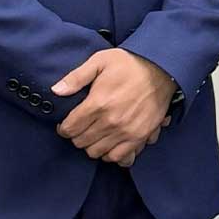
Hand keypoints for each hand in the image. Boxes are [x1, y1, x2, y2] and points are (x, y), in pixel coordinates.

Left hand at [53, 48, 177, 166]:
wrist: (162, 69)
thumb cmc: (129, 63)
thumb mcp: (100, 61)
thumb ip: (76, 77)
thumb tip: (56, 91)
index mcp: (98, 103)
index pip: (70, 128)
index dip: (63, 128)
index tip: (65, 124)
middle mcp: (111, 121)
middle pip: (81, 142)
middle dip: (76, 136)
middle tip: (80, 128)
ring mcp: (126, 132)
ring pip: (96, 152)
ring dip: (91, 145)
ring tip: (93, 135)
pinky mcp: (140, 137)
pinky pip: (118, 157)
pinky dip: (110, 154)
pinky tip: (108, 143)